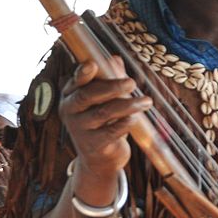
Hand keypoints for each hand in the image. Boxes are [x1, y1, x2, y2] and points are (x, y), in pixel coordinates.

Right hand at [59, 60, 152, 178]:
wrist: (99, 158)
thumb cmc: (102, 122)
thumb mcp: (103, 100)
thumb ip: (109, 79)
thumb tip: (115, 59)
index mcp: (71, 95)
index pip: (76, 81)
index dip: (83, 73)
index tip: (93, 64)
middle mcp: (70, 111)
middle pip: (88, 95)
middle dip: (111, 87)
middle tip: (132, 82)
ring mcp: (80, 129)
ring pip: (103, 113)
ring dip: (127, 105)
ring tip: (147, 101)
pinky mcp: (93, 145)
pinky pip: (111, 132)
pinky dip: (125, 123)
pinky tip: (135, 119)